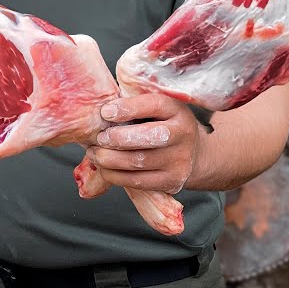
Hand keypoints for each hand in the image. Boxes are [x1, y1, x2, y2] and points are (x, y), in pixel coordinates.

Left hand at [86, 94, 204, 194]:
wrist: (194, 154)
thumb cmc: (163, 125)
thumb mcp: (156, 109)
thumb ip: (134, 106)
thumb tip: (101, 112)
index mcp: (177, 110)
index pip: (153, 105)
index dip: (127, 108)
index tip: (105, 112)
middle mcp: (182, 135)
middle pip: (147, 137)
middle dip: (116, 138)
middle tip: (99, 138)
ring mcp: (179, 161)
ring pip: (138, 161)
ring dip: (108, 158)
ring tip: (94, 153)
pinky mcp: (171, 182)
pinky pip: (137, 181)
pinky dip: (114, 175)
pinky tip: (104, 168)